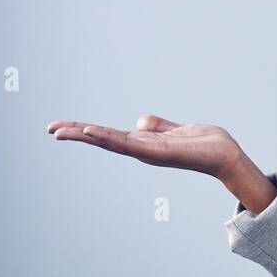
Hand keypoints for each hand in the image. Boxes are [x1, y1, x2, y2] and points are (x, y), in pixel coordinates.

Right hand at [46, 114, 243, 179]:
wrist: (227, 154)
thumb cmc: (205, 143)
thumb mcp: (176, 130)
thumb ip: (158, 127)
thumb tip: (139, 122)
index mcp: (144, 143)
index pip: (108, 135)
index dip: (85, 130)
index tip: (60, 126)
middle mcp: (142, 150)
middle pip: (103, 140)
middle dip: (76, 133)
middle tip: (49, 129)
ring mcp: (149, 153)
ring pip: (111, 143)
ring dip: (87, 135)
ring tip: (64, 130)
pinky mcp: (159, 152)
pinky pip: (130, 144)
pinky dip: (110, 138)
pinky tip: (93, 132)